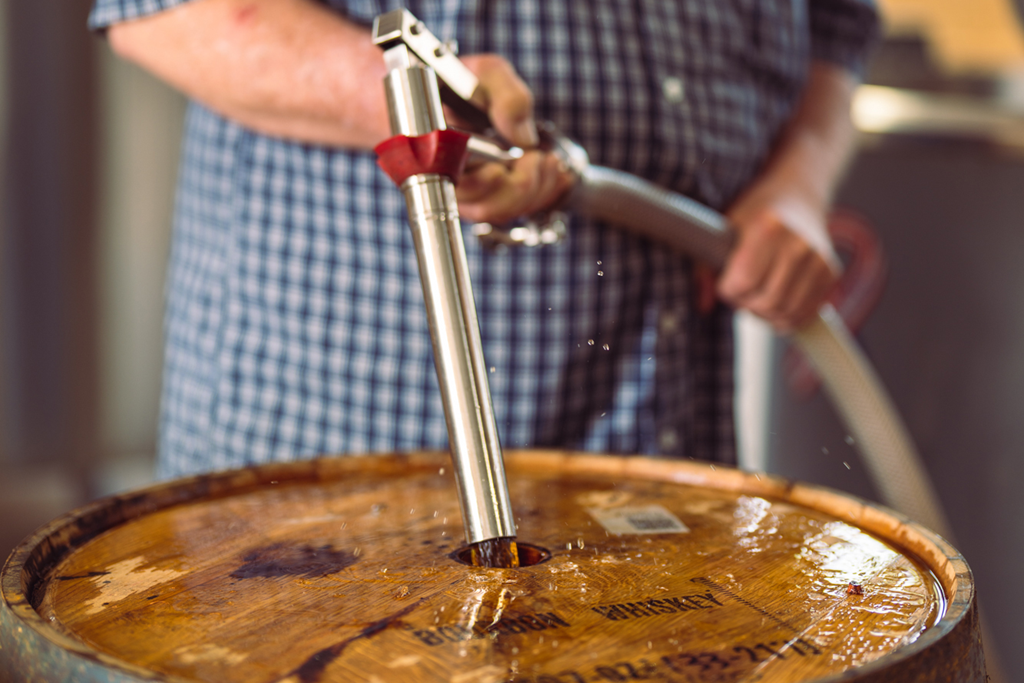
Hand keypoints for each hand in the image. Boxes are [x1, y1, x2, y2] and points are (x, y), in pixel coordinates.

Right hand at [452, 55, 574, 223]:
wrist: (458, 92)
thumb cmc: (465, 81)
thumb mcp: (487, 72)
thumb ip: (507, 96)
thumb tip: (523, 139)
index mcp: (435, 149)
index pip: (456, 186)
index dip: (484, 183)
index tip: (504, 166)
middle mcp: (445, 179)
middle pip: (481, 208)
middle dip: (519, 186)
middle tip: (536, 157)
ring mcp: (466, 193)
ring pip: (500, 213)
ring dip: (534, 191)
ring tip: (544, 160)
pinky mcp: (487, 197)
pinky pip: (514, 211)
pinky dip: (541, 194)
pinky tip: (547, 170)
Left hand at [716, 186, 839, 331]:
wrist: (797, 197)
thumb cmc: (754, 215)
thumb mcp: (725, 228)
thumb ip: (706, 267)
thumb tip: (704, 305)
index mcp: (769, 227)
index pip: (744, 281)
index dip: (728, 290)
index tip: (725, 282)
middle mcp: (799, 243)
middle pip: (767, 301)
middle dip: (746, 304)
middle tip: (740, 294)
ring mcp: (819, 259)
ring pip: (786, 312)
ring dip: (765, 314)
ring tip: (755, 299)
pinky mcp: (831, 272)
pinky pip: (806, 313)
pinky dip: (787, 318)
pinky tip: (774, 308)